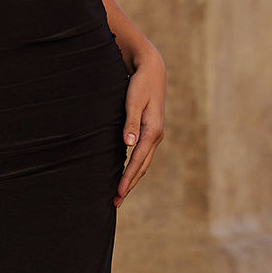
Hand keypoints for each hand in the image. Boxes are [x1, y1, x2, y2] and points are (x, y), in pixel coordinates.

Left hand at [115, 47, 164, 206]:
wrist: (152, 70)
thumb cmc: (140, 84)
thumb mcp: (133, 101)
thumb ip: (130, 123)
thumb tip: (129, 145)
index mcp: (152, 131)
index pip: (138, 161)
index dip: (128, 179)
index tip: (118, 193)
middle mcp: (156, 136)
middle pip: (142, 167)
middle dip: (129, 185)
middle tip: (116, 202)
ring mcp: (154, 134)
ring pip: (143, 162)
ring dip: (132, 178)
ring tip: (120, 193)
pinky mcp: (150, 131)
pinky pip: (142, 155)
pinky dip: (134, 167)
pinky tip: (126, 173)